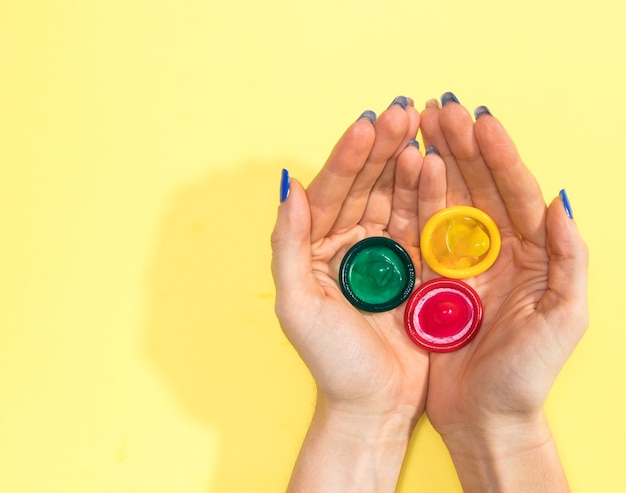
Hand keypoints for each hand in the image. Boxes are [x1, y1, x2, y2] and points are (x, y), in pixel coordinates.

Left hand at [271, 97, 428, 491]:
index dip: (347, 159)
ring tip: (421, 128)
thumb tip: (287, 187)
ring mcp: (382, 252)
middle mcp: (346, 243)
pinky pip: (420, 222)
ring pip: (394, 196)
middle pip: (364, 185)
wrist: (373, 403)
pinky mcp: (412, 265)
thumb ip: (288, 245)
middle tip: (403, 112)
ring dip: (406, 162)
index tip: (366, 125)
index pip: (329, 192)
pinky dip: (428, 194)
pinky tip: (435, 165)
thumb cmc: (331, 362)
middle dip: (381, 148)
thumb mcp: (297, 305)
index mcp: (314, 248)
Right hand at [419, 97, 587, 490]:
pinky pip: (422, 228)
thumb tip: (563, 201)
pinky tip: (405, 171)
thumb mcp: (563, 321)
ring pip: (448, 199)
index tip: (480, 121)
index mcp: (533, 255)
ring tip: (418, 126)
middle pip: (480, 186)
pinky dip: (414, 198)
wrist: (483, 418)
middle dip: (461, 145)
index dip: (499, 155)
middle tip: (439, 109)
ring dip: (435, 161)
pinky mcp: (432, 275)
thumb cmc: (525, 377)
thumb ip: (571, 260)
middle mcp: (498, 250)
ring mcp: (462, 260)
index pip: (518, 192)